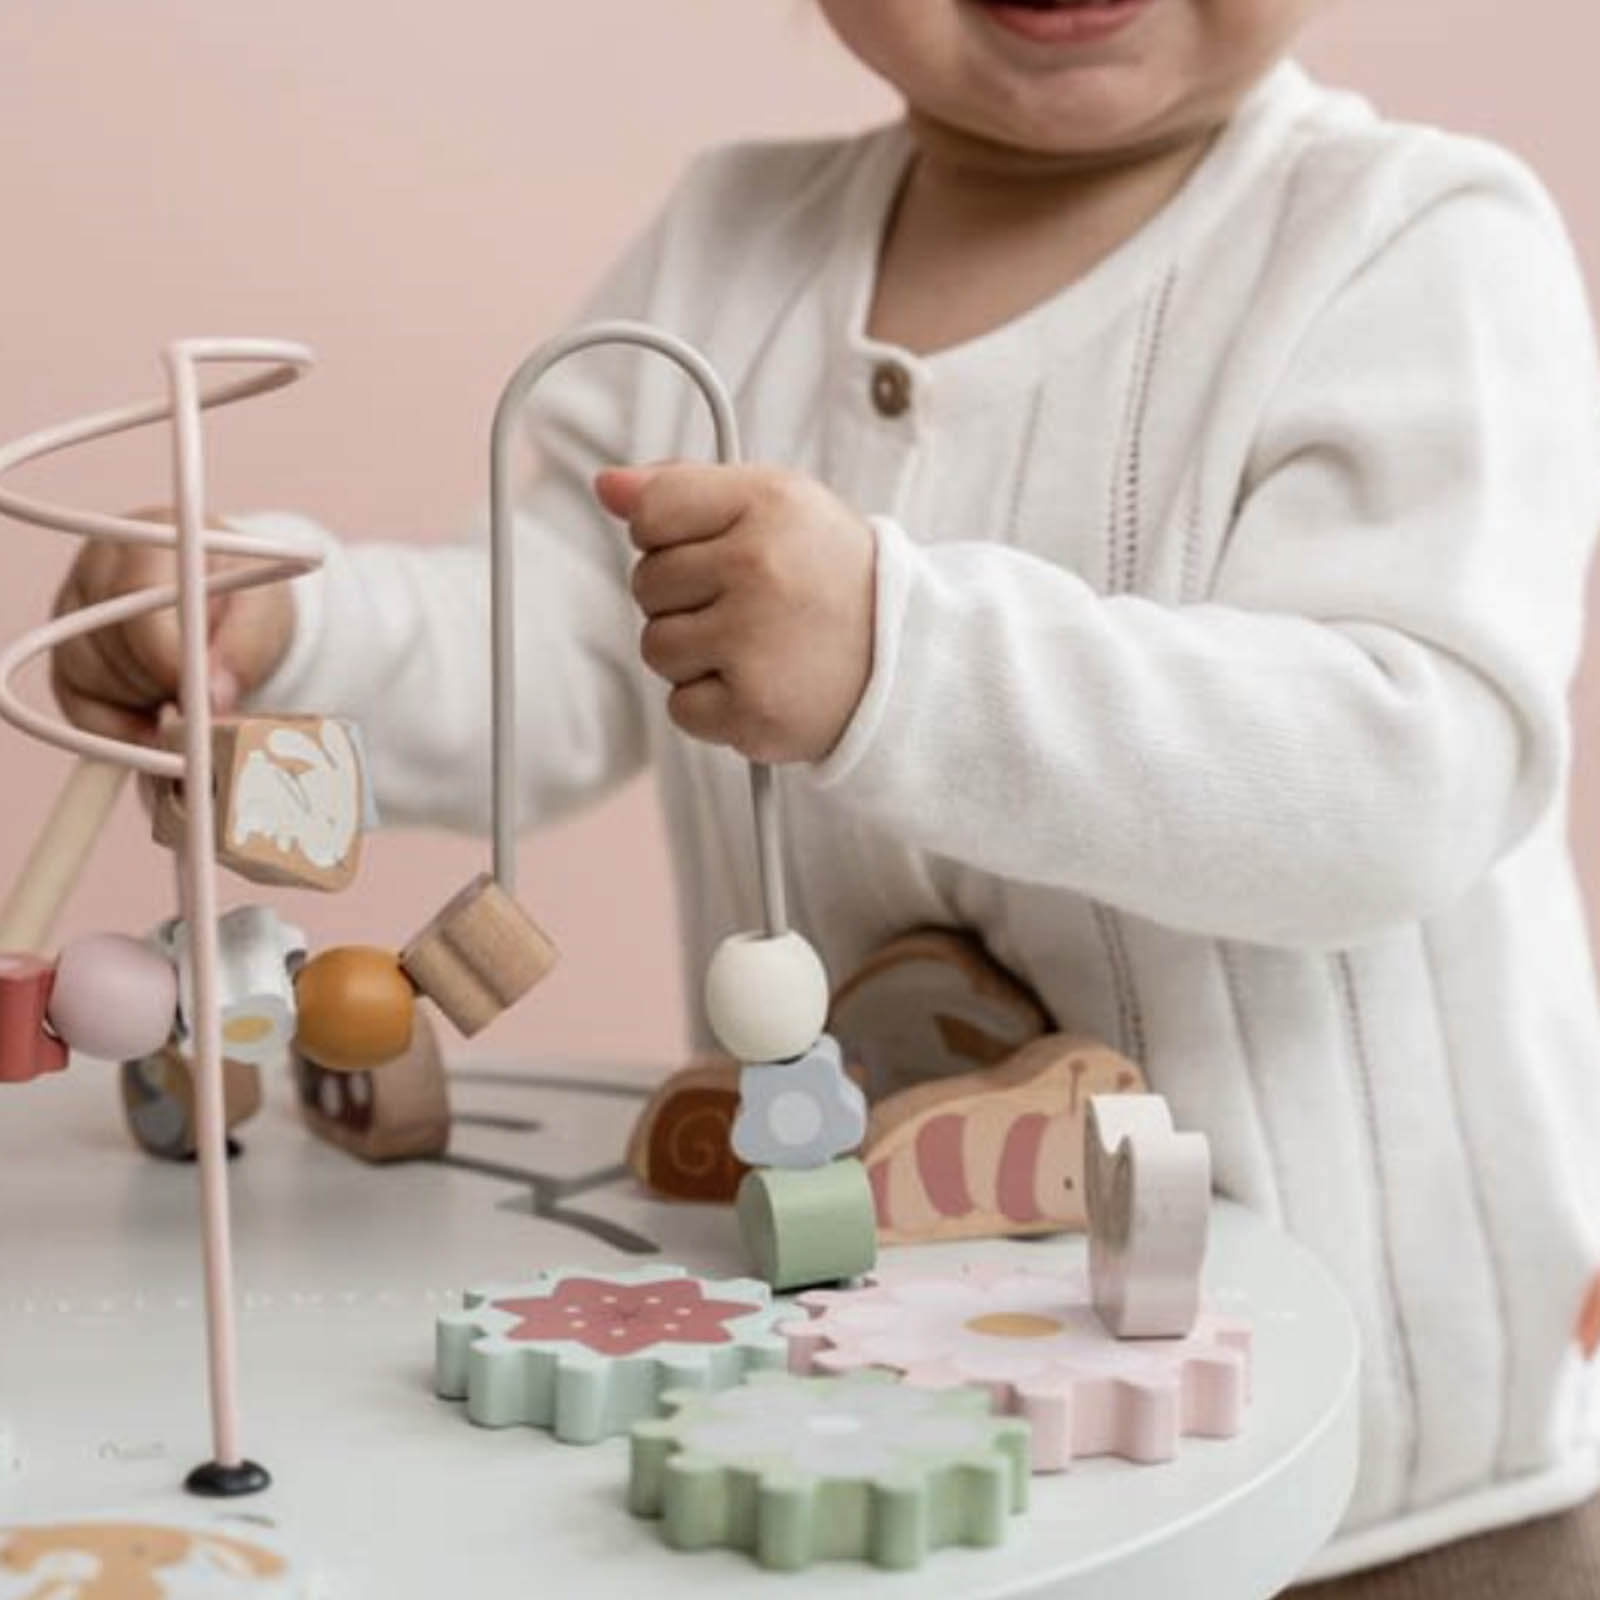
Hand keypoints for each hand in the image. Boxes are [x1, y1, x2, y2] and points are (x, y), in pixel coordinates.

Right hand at [50, 510, 294, 743]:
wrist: (233, 610)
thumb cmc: (247, 602)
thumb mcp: (265, 613)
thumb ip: (243, 647)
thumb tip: (213, 699)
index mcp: (146, 542)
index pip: (132, 591)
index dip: (163, 651)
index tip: (198, 692)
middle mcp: (95, 570)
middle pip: (108, 642)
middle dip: (163, 681)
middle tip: (206, 687)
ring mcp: (71, 614)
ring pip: (91, 678)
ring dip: (146, 701)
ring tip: (185, 686)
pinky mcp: (65, 660)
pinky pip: (80, 711)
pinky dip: (123, 729)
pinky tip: (157, 719)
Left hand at [595, 463, 875, 763]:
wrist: (910, 663)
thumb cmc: (828, 577)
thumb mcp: (776, 505)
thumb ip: (686, 487)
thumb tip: (606, 486)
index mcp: (766, 504)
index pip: (650, 514)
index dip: (670, 537)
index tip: (716, 551)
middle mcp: (759, 568)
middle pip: (648, 585)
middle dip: (686, 599)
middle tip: (755, 606)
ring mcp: (754, 643)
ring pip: (657, 648)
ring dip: (696, 655)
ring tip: (760, 648)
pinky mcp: (753, 710)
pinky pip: (680, 708)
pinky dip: (713, 707)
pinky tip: (763, 686)